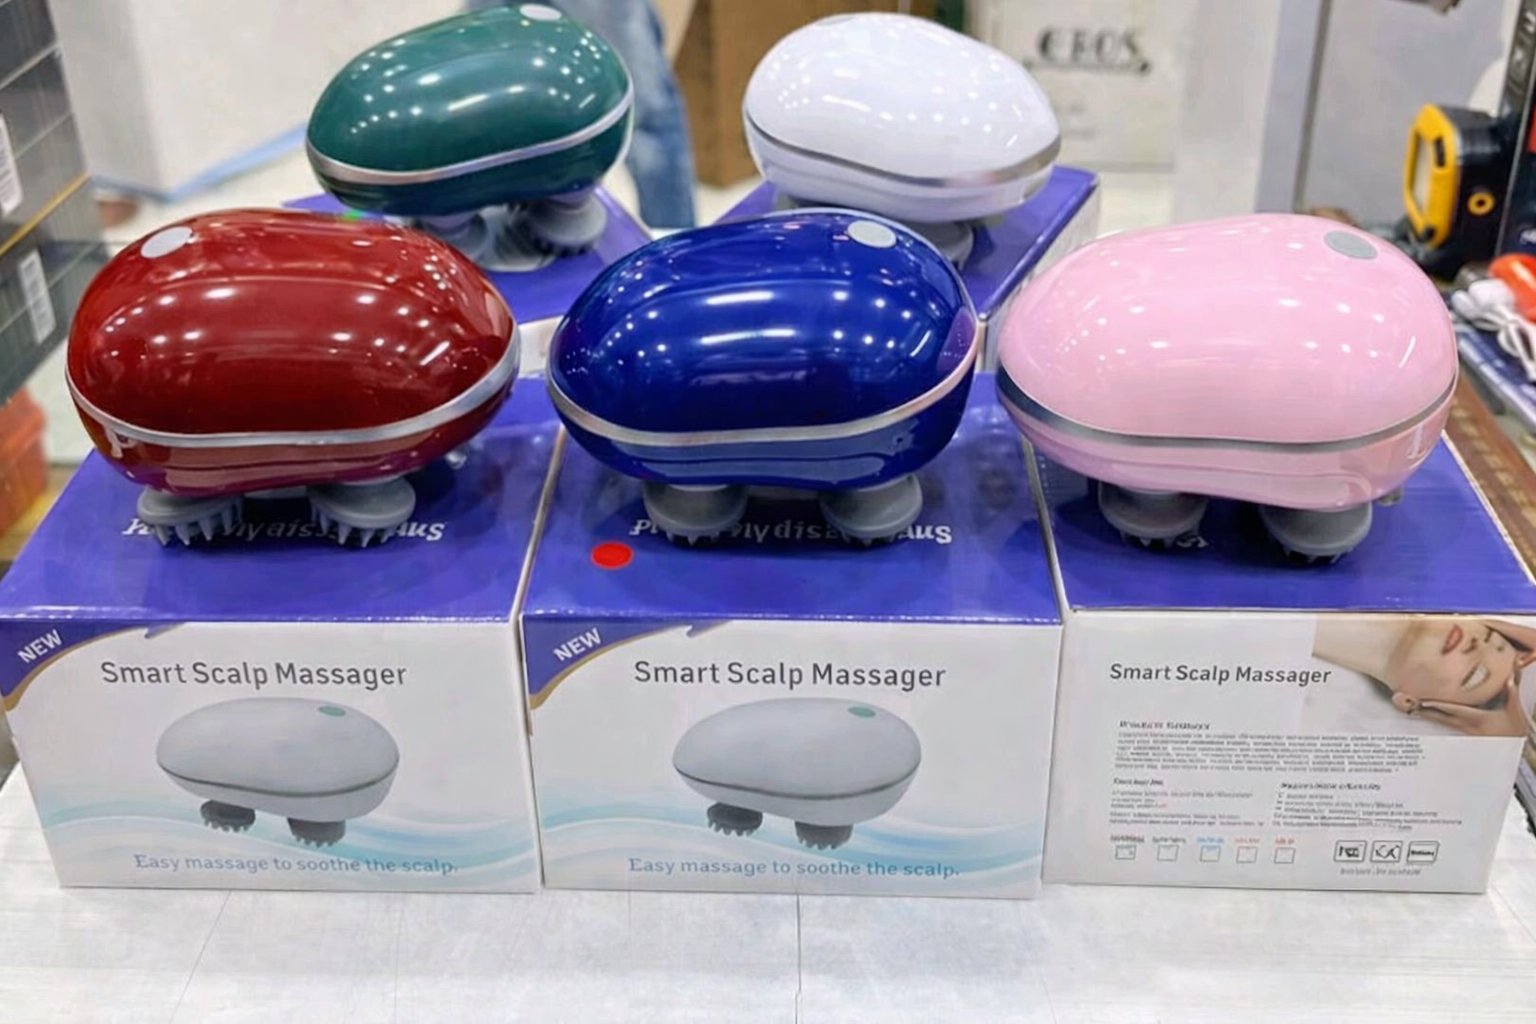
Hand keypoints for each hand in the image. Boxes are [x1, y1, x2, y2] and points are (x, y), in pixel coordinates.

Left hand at [1415, 680, 1530, 737]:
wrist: (1514, 747)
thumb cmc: (1513, 729)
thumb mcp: (1513, 711)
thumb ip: (1510, 693)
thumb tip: (1508, 678)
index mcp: (1477, 720)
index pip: (1455, 711)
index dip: (1439, 706)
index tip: (1423, 701)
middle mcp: (1467, 726)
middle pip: (1441, 717)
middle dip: (1423, 711)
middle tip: (1405, 703)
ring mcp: (1464, 731)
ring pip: (1441, 721)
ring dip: (1426, 714)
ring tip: (1409, 707)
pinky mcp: (1464, 732)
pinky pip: (1446, 723)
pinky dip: (1435, 717)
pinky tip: (1425, 713)